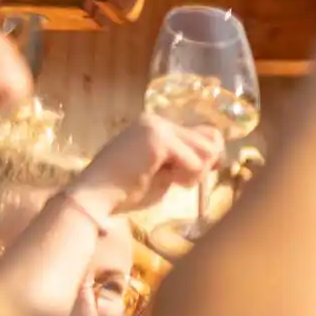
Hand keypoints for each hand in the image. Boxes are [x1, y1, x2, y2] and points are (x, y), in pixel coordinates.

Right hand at [70, 115, 221, 214]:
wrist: (97, 195)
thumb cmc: (127, 190)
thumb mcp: (166, 173)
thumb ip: (188, 161)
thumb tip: (218, 157)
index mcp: (156, 126)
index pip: (204, 134)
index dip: (208, 157)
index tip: (191, 176)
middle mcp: (157, 120)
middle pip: (211, 139)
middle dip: (203, 166)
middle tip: (178, 180)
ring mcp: (157, 126)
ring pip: (207, 151)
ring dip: (195, 173)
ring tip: (170, 180)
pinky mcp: (158, 138)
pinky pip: (195, 162)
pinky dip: (187, 177)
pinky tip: (165, 180)